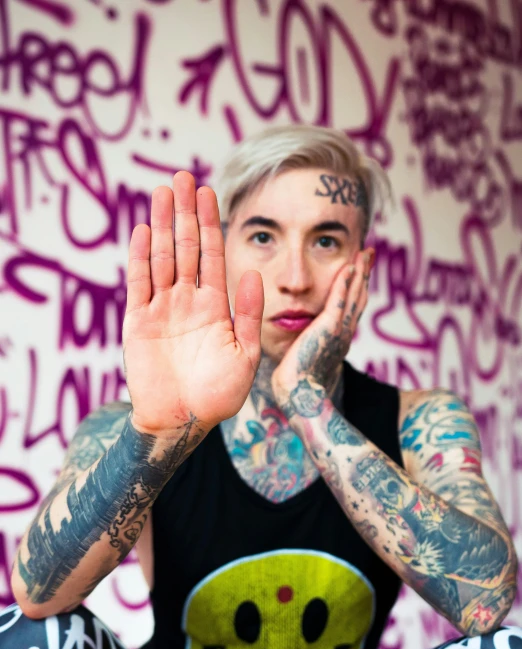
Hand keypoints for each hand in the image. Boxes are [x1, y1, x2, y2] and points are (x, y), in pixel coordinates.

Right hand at [123, 172, 263, 435]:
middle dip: (184, 213)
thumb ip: (248, 313)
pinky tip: (144, 231)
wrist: (183, 423)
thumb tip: (255, 271)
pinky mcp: (137, 323)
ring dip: (161, 225)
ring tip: (162, 192)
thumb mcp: (245, 354)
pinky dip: (140, 258)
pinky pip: (139, 284)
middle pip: (184, 248)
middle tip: (182, 177)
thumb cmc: (218, 395)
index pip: (212, 256)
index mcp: (214, 307)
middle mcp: (187, 302)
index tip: (208, 192)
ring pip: (161, 258)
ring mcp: (161, 310)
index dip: (209, 224)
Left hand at [271, 250, 371, 411]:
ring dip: (360, 272)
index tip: (359, 269)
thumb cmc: (297, 382)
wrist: (299, 394)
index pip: (351, 307)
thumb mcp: (306, 356)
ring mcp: (339, 330)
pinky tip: (349, 267)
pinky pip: (339, 300)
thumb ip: (309, 343)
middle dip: (364, 274)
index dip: (357, 287)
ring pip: (353, 295)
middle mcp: (344, 333)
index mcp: (339, 339)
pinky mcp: (329, 329)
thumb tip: (302, 338)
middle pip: (359, 297)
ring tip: (364, 253)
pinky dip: (345, 283)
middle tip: (369, 253)